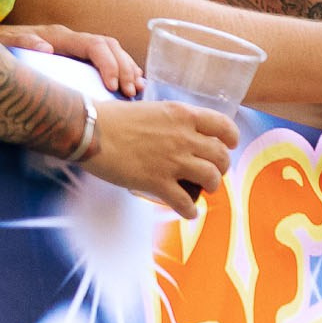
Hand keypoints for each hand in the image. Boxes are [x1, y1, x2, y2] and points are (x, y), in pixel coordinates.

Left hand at [0, 23, 141, 94]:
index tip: (112, 87)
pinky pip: (106, 60)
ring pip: (112, 52)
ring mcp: (75, 47)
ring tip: (136, 90)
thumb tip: (46, 47)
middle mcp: (71, 39)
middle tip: (130, 93)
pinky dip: (121, 70)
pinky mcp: (75, 57)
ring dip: (127, 69)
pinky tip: (130, 84)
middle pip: (110, 47)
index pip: (95, 45)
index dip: (108, 64)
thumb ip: (23, 43)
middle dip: (125, 69)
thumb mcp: (3, 44)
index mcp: (59, 37)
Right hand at [81, 99, 237, 218]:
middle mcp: (184, 137)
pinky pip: (185, 202)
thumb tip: (177, 133)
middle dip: (221, 167)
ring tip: (203, 190)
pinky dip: (190, 211)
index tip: (229, 145)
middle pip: (220, 156)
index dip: (231, 138)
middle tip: (213, 172)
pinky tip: (188, 212)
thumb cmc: (114, 117)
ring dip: (211, 187)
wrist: (91, 131)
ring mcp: (173, 161)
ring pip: (211, 179)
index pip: (223, 126)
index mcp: (183, 115)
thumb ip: (170, 122)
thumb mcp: (152, 109)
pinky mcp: (158, 183)